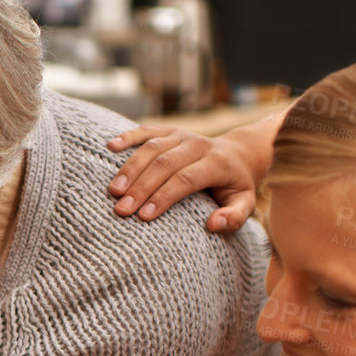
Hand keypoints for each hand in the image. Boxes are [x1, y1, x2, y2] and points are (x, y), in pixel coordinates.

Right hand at [105, 126, 260, 232]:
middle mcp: (198, 144)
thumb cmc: (236, 186)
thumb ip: (234, 217)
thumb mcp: (245, 203)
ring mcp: (182, 135)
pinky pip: (146, 130)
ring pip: (152, 148)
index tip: (144, 216)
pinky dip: (128, 137)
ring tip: (114, 191)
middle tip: (122, 209)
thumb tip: (213, 224)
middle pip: (165, 164)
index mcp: (217, 163)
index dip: (164, 196)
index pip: (186, 179)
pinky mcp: (169, 131)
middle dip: (142, 187)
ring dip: (130, 169)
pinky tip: (110, 146)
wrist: (238, 154)